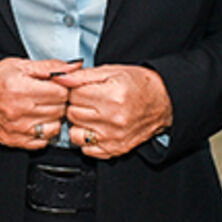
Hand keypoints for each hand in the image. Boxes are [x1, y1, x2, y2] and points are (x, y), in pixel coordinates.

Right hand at [0, 57, 80, 148]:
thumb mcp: (22, 65)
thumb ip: (51, 67)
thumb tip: (75, 67)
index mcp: (22, 89)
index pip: (61, 93)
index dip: (61, 87)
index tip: (55, 85)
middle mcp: (19, 111)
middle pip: (59, 110)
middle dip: (58, 101)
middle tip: (47, 95)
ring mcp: (16, 129)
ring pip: (54, 127)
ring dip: (53, 118)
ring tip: (42, 108)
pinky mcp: (14, 140)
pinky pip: (42, 142)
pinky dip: (43, 132)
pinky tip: (36, 120)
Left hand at [58, 64, 172, 158]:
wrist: (163, 101)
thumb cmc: (138, 84)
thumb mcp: (111, 71)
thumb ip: (82, 76)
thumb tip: (58, 77)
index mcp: (112, 95)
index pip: (73, 95)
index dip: (75, 90)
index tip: (83, 88)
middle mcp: (114, 118)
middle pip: (72, 114)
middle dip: (77, 106)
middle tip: (89, 100)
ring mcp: (114, 137)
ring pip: (75, 133)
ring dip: (79, 124)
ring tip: (92, 114)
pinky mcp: (115, 150)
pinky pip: (86, 150)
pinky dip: (87, 139)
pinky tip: (97, 128)